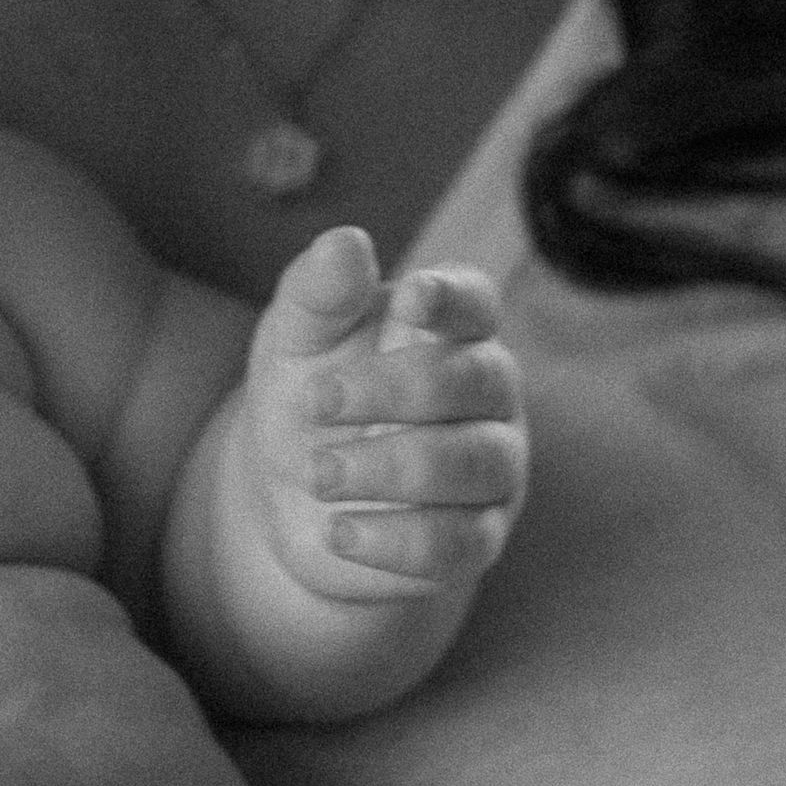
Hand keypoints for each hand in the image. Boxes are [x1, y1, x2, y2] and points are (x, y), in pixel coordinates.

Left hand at [246, 226, 526, 599]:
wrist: (293, 505)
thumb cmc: (309, 401)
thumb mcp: (295, 342)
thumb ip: (318, 294)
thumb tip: (347, 243)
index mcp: (450, 331)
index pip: (477, 303)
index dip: (452, 299)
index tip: (409, 298)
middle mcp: (488, 396)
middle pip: (475, 380)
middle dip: (391, 391)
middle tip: (314, 404)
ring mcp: (492, 469)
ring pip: (473, 463)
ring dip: (389, 468)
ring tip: (318, 475)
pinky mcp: (477, 539)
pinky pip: (459, 543)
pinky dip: (395, 539)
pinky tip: (339, 531)